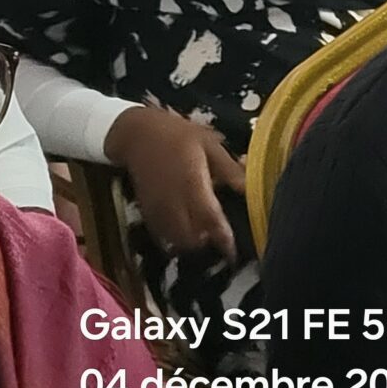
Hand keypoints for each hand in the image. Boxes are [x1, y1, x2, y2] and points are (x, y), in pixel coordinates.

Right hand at [103, 105, 243, 261]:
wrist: (137, 135)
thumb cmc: (178, 136)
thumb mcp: (210, 144)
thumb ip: (229, 169)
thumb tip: (249, 189)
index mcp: (192, 183)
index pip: (210, 218)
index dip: (223, 238)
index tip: (235, 252)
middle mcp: (173, 201)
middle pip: (191, 237)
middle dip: (207, 244)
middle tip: (222, 240)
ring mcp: (157, 208)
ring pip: (174, 239)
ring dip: (191, 243)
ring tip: (206, 236)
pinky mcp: (146, 210)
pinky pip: (161, 234)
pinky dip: (175, 238)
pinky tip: (188, 231)